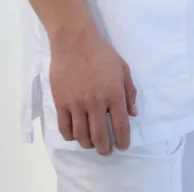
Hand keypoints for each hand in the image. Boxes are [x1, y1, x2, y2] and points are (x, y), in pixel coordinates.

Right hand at [48, 24, 136, 153]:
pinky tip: (76, 135)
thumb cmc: (102, 53)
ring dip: (88, 144)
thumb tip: (132, 113)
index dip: (123, 140)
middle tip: (107, 151)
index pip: (120, 126)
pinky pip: (65, 127)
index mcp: (114, 94)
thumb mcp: (123, 69)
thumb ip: (129, 92)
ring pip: (81, 135)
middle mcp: (95, 103)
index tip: (123, 146)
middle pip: (100, 136)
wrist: (74, 42)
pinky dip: (71, 136)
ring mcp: (76, 104)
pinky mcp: (60, 103)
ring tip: (92, 144)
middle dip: (105, 148)